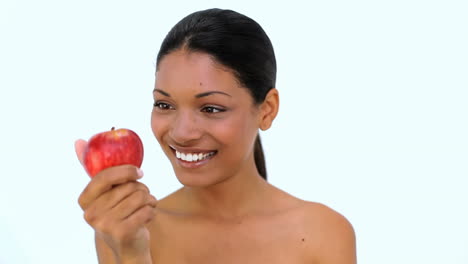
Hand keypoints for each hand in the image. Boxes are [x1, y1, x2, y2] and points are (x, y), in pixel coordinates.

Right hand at [75, 139, 156, 261]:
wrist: (129, 246)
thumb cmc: (119, 213)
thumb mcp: (106, 193)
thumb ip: (95, 170)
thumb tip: (78, 141)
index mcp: (84, 200)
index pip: (104, 176)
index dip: (125, 171)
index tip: (139, 172)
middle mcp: (90, 214)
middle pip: (127, 186)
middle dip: (142, 189)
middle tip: (141, 197)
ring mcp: (104, 225)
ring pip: (139, 196)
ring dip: (149, 200)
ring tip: (145, 206)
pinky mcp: (121, 233)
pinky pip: (146, 209)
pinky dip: (152, 210)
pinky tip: (147, 216)